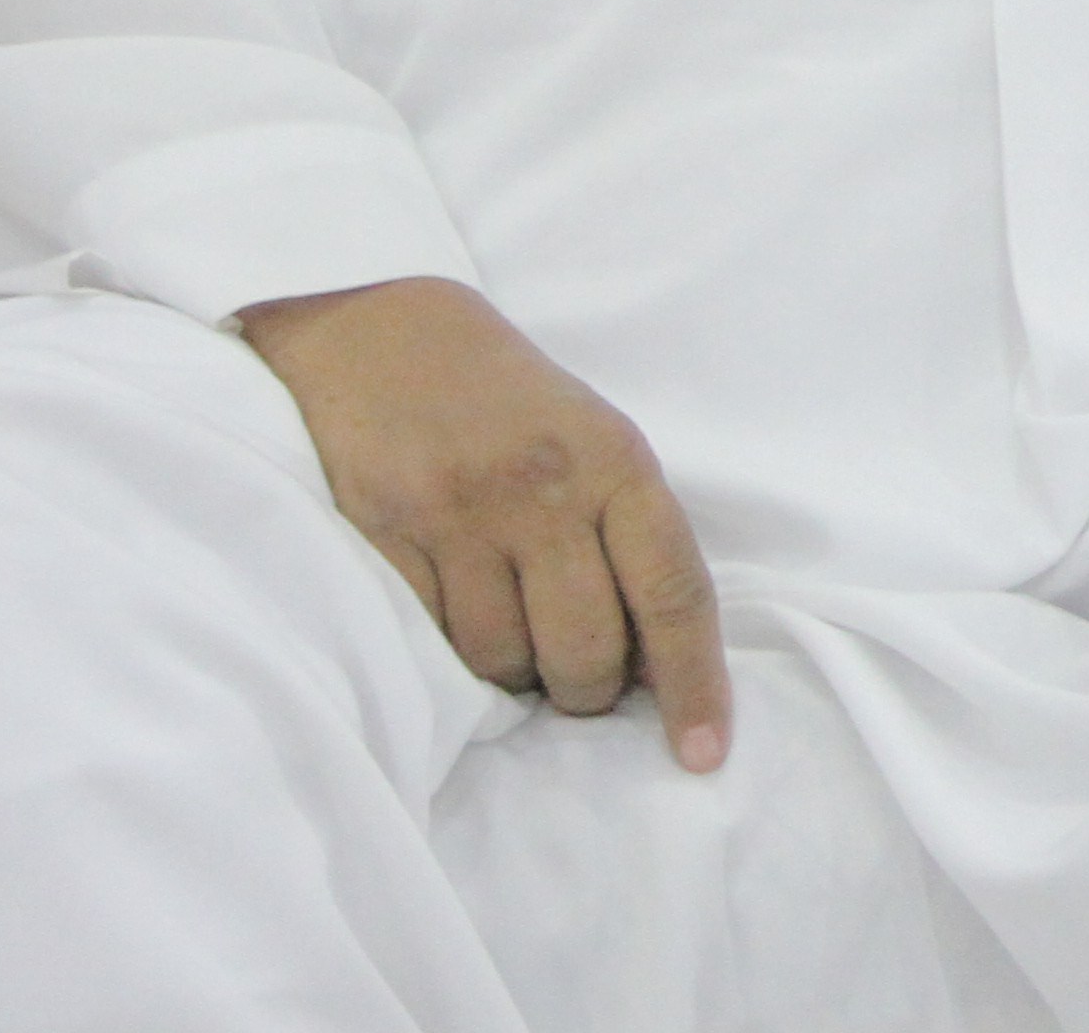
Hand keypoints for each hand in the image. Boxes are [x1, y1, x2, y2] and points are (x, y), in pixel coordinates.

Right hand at [239, 276, 731, 772]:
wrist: (385, 332)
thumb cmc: (511, 400)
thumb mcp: (596, 441)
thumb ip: (629, 538)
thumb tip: (656, 665)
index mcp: (617, 463)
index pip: (674, 595)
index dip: (695, 686)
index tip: (703, 755)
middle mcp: (545, 491)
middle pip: (587, 652)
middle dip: (588, 691)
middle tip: (578, 677)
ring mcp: (462, 514)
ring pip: (505, 662)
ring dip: (515, 677)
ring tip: (512, 635)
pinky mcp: (387, 534)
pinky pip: (432, 641)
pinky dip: (450, 654)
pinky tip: (456, 619)